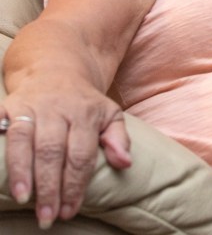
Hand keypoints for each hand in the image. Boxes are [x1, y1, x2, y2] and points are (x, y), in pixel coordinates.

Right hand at [1, 77, 130, 228]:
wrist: (58, 69)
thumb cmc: (85, 102)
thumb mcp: (110, 114)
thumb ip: (118, 139)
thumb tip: (125, 163)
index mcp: (84, 114)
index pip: (80, 154)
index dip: (75, 184)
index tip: (70, 210)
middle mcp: (56, 109)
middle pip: (51, 151)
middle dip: (49, 186)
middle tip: (47, 216)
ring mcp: (30, 106)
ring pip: (22, 140)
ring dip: (21, 172)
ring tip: (24, 198)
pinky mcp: (8, 105)